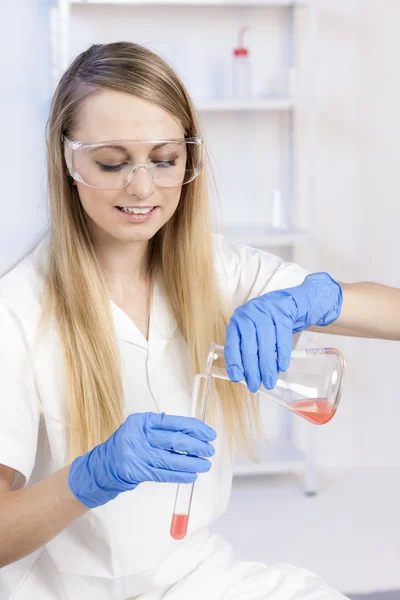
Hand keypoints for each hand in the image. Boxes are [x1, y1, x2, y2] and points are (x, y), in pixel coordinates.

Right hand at [68, 412, 215, 508]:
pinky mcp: (136, 471)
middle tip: (210, 450)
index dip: (194, 428)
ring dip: (191, 463)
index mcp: (143, 421)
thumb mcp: (142, 429)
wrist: (104, 464)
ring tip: (205, 465)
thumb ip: (164, 429)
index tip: (209, 434)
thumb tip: (196, 434)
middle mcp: (139, 435)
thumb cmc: (129, 444)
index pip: (174, 422)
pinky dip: (179, 475)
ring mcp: (136, 454)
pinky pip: (163, 474)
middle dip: (196, 446)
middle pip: (174, 441)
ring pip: (171, 459)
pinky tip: (191, 476)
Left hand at [224, 272, 342, 392]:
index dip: (234, 362)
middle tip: (255, 386)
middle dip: (252, 369)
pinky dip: (282, 354)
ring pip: (266, 344)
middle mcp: (248, 314)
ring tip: (269, 381)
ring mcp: (266, 311)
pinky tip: (282, 367)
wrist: (289, 303)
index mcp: (238, 321)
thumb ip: (247, 350)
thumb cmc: (268, 323)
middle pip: (249, 346)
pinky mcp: (282, 312)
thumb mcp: (253, 333)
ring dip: (267, 366)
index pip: (233, 343)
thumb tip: (244, 376)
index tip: (237, 378)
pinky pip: (282, 337)